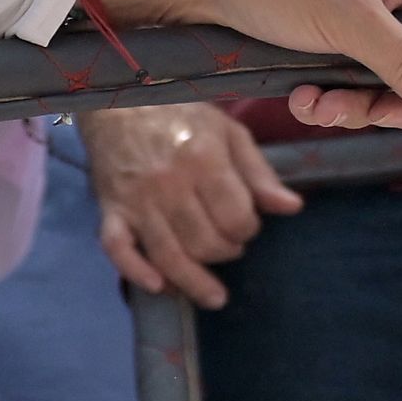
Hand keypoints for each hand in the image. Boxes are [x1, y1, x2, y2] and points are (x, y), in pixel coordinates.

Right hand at [88, 103, 292, 305]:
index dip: (248, 230)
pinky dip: (137, 273)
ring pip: (168, 256)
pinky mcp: (110, 213)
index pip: (235, 217)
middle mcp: (169, 184)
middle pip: (204, 242)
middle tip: (229, 247)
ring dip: (195, 282)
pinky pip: (119, 251)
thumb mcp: (229, 134)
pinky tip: (160, 287)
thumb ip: (259, 173)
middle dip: (226, 253)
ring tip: (214, 296)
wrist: (121, 104)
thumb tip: (291, 208)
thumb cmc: (182, 117)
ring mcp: (137, 202)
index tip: (246, 226)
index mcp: (203, 160)